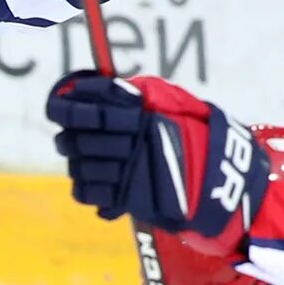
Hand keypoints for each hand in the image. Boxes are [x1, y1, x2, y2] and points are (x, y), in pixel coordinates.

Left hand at [45, 72, 267, 237]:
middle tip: (66, 138)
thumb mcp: (176, 102)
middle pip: (77, 136)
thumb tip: (96, 86)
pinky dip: (85, 188)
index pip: (88, 102)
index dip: (65, 105)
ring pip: (79, 166)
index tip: (58, 104)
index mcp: (141, 110)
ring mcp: (129, 170)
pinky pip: (89, 193)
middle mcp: (131, 138)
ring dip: (76, 164)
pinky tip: (93, 184)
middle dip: (67, 138)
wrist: (225, 180)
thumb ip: (139, 93)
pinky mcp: (129, 198)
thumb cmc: (201, 136)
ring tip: (84, 162)